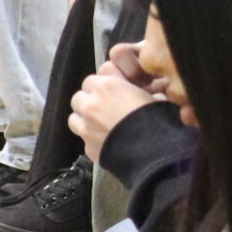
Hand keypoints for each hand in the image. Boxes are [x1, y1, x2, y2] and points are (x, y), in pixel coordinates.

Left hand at [70, 44, 159, 162]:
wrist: (153, 152)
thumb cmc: (157, 119)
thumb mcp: (150, 95)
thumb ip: (132, 89)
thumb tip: (133, 91)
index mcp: (107, 86)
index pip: (92, 79)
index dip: (102, 86)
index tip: (112, 93)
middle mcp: (91, 104)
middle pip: (79, 97)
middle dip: (90, 101)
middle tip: (105, 109)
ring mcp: (85, 127)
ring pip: (74, 117)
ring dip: (84, 119)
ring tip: (100, 125)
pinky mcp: (87, 147)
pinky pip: (83, 139)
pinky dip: (91, 139)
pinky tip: (105, 141)